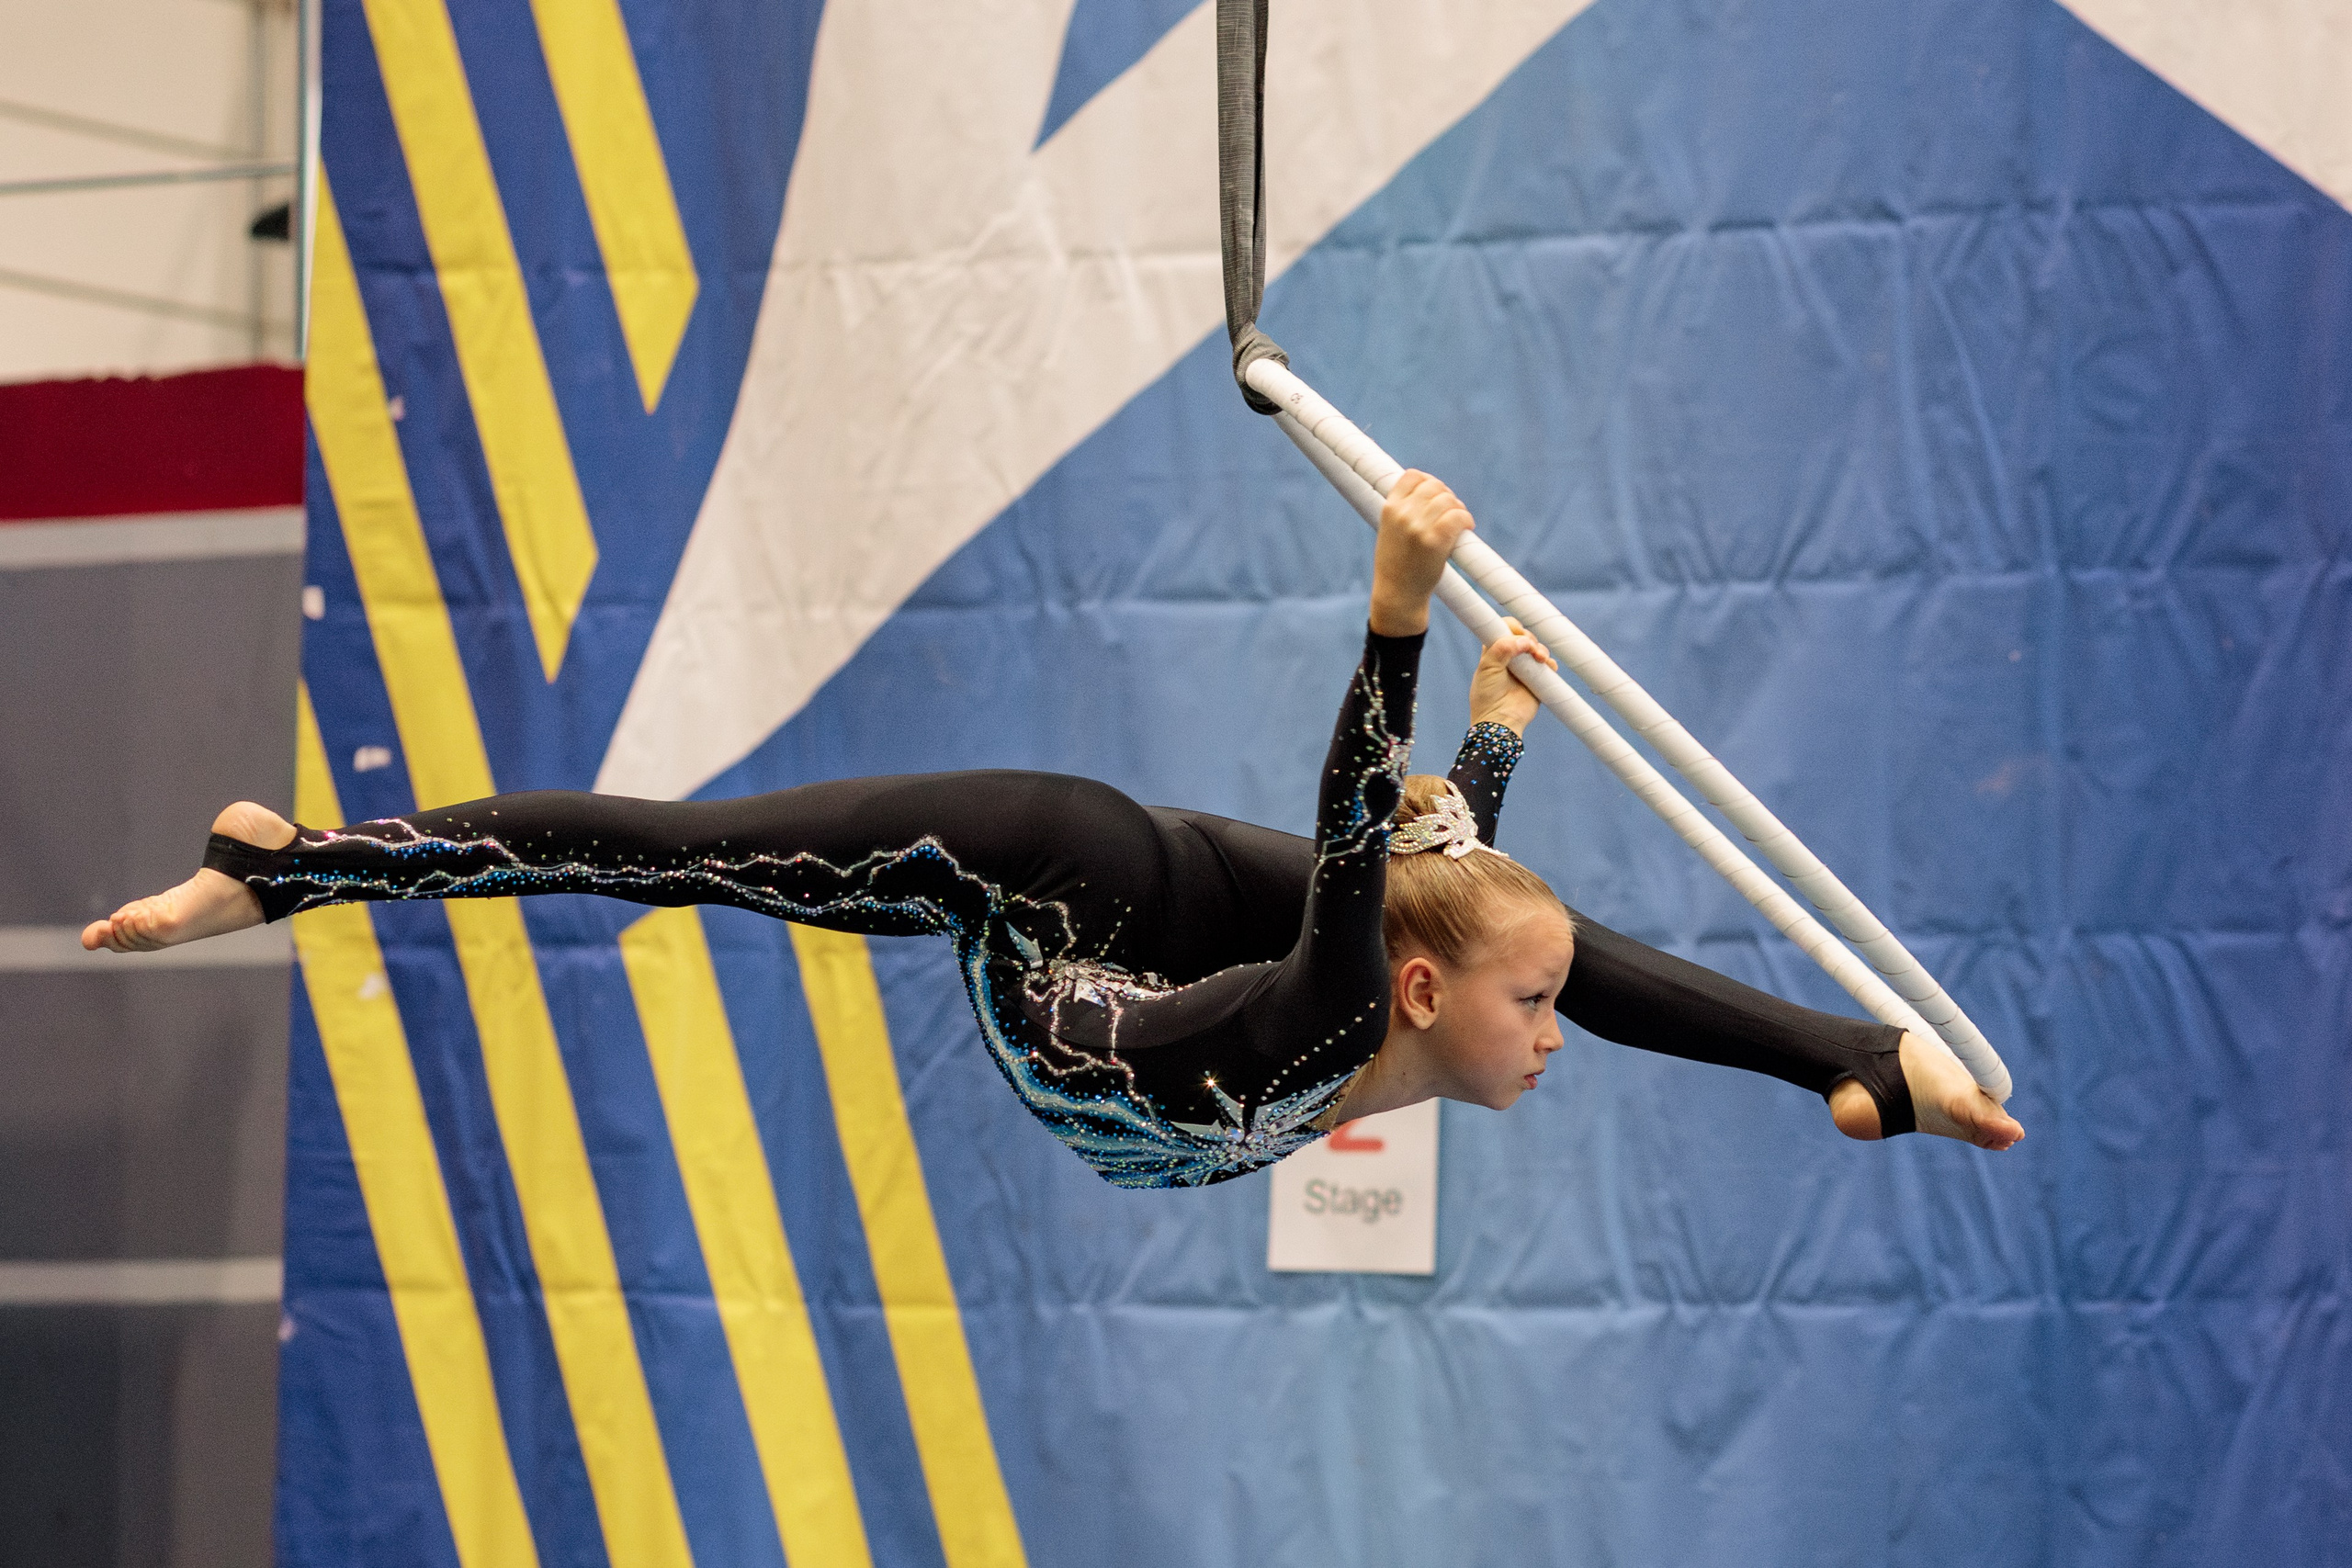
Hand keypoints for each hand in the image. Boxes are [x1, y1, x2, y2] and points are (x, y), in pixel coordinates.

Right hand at [1369, 471, 1473, 635]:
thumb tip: (1431, 490)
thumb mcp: (1390, 530)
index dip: (1428, 481)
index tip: (1436, 494)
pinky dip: (1466, 519)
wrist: (1397, 593)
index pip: (1412, 476)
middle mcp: (1402, 515)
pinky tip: (1467, 527)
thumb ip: (1404, 510)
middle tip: (1452, 511)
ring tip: (1459, 521)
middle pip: (1434, 486)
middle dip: (1447, 496)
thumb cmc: (1396, 563)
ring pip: (1448, 500)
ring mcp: (1419, 527)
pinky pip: (1458, 516)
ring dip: (1459, 508)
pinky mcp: (1435, 541)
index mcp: (1389, 509)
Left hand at [1468, 617, 1556, 733]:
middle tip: (1530, 648)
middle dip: (1529, 638)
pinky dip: (1550, 663)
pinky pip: (1548, 665)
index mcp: (1494, 652)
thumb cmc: (1487, 696)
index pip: (1504, 629)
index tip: (1517, 632)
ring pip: (1537, 649)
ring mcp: (1524, 668)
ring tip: (1539, 658)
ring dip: (1541, 649)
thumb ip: (1501, 649)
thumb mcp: (1487, 668)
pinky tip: (1547, 666)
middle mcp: (1510, 657)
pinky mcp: (1537, 679)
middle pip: (1524, 637)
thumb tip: (1523, 641)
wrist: (1500, 720)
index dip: (1512, 627)